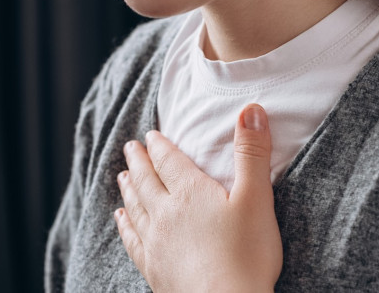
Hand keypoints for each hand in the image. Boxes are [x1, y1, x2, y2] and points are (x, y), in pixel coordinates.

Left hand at [114, 103, 282, 291]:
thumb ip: (252, 153)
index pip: (169, 161)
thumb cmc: (247, 254)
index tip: (151, 134)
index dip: (160, 145)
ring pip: (136, 208)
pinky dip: (125, 226)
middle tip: (130, 147)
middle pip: (147, 180)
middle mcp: (166, 214)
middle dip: (139, 162)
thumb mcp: (257, 198)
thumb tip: (250, 109)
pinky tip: (121, 220)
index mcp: (190, 193)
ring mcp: (156, 243)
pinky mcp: (153, 269)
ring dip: (129, 189)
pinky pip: (132, 240)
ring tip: (123, 177)